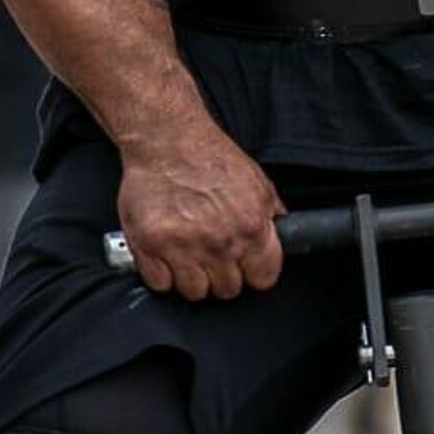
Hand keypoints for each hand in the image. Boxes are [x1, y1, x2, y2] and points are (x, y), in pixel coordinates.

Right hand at [116, 127, 285, 300]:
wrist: (167, 139)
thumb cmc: (209, 156)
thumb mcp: (257, 183)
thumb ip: (271, 216)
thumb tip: (283, 239)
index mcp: (250, 227)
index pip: (263, 279)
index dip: (254, 274)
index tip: (246, 268)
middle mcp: (219, 241)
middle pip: (228, 290)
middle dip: (221, 275)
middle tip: (212, 253)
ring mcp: (182, 246)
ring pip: (194, 293)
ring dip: (192, 277)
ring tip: (189, 252)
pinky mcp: (150, 245)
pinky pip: (160, 284)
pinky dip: (161, 273)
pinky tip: (167, 251)